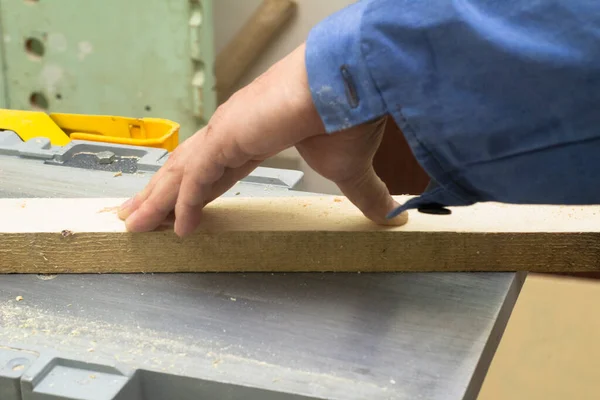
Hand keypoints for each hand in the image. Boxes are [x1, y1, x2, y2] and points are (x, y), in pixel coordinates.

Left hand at [118, 43, 406, 236]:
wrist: (352, 85)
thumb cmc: (349, 116)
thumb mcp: (350, 170)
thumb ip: (363, 194)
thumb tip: (388, 216)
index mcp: (255, 135)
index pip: (215, 170)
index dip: (195, 192)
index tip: (180, 210)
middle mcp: (233, 131)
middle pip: (186, 169)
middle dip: (161, 194)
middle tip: (139, 215)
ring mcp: (227, 131)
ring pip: (181, 172)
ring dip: (158, 199)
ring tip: (134, 222)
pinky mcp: (228, 136)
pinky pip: (198, 178)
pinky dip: (185, 204)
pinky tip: (177, 227)